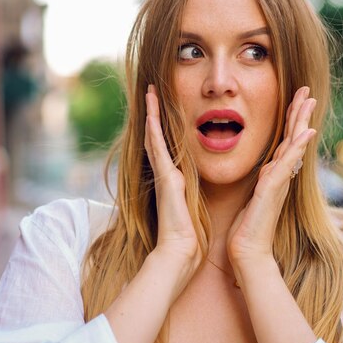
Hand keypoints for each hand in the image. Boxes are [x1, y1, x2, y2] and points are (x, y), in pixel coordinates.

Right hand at [144, 85, 200, 280]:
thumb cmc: (189, 234)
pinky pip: (158, 150)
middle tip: (152, 91)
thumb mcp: (192, 208)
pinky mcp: (165, 179)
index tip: (164, 108)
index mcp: (175, 178)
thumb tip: (192, 192)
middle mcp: (166, 173)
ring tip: (150, 93)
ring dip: (152, 114)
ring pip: (155, 137)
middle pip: (158, 136)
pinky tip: (151, 114)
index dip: (164, 126)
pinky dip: (154, 131)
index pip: (169, 146)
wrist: (181, 251)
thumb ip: (190, 196)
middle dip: (154, 113)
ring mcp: (163, 175)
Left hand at [227, 86, 316, 269]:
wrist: (248, 252)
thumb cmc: (247, 229)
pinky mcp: (273, 189)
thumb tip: (263, 170)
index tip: (296, 101)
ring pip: (293, 145)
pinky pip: (287, 163)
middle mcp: (280, 176)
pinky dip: (297, 146)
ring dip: (301, 121)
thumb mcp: (252, 198)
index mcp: (273, 175)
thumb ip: (260, 182)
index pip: (284, 142)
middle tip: (307, 91)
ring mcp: (279, 182)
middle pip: (292, 138)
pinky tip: (306, 131)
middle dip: (299, 113)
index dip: (290, 121)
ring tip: (308, 100)